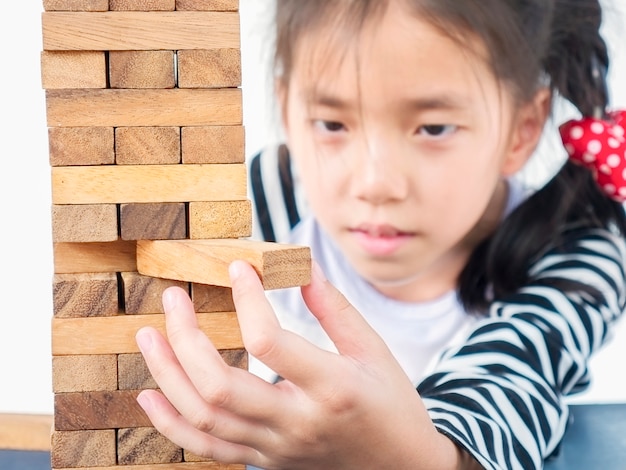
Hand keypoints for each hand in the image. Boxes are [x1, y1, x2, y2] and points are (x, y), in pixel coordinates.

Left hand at [135, 261, 463, 469]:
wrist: (400, 468)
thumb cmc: (392, 404)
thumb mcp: (372, 349)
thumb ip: (334, 307)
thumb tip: (300, 264)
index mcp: (331, 388)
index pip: (269, 341)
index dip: (247, 299)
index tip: (239, 269)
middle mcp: (297, 423)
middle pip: (219, 386)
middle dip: (185, 338)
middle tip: (174, 298)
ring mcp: (276, 448)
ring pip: (203, 419)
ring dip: (167, 374)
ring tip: (149, 335)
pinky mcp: (264, 460)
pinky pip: (207, 448)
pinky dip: (171, 423)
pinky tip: (150, 394)